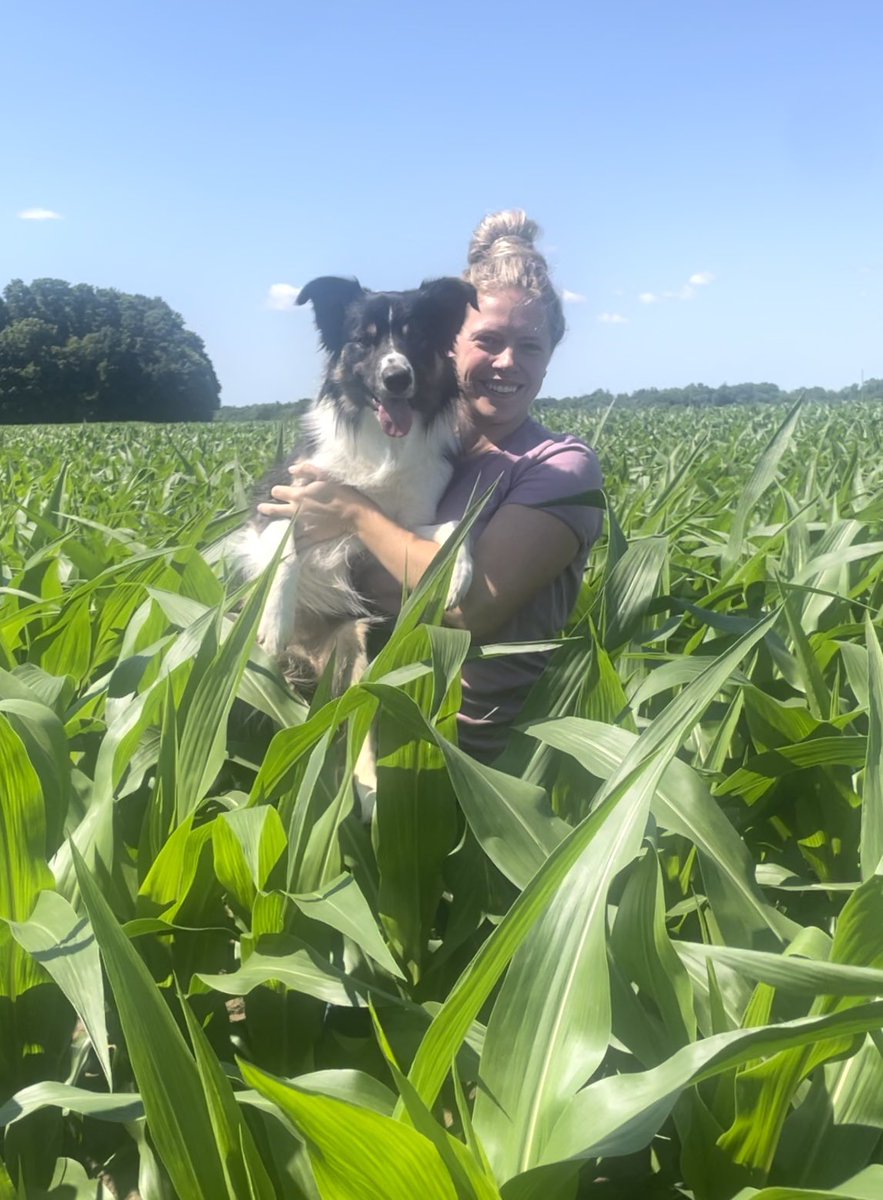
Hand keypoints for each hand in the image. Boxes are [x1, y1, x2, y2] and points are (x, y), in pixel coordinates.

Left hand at [256, 462, 373, 548]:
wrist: (353, 514)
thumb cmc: (340, 492)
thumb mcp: (325, 474)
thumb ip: (306, 469)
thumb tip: (290, 469)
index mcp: (298, 495)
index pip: (277, 492)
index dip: (277, 491)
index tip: (278, 492)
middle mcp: (296, 511)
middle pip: (274, 511)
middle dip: (266, 509)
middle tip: (260, 509)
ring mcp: (302, 526)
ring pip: (283, 527)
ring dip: (277, 526)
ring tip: (272, 527)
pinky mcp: (310, 537)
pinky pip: (296, 542)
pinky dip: (289, 543)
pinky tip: (285, 545)